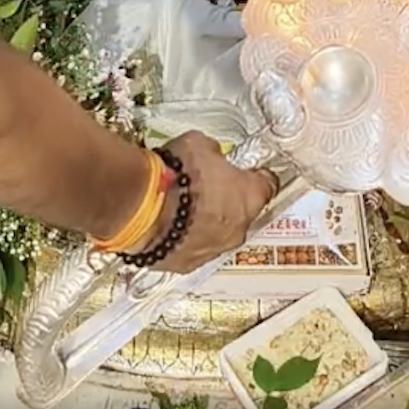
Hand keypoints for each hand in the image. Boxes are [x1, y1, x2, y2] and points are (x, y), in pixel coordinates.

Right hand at [148, 130, 275, 273]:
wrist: (142, 207)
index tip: (249, 172)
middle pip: (242, 213)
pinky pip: (191, 249)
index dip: (255, 177)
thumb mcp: (200, 144)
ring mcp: (213, 250)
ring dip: (205, 221)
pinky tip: (168, 223)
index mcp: (249, 196)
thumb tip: (211, 155)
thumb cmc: (175, 173)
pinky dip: (183, 238)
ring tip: (182, 205)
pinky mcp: (187, 264)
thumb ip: (213, 153)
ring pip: (217, 234)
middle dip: (227, 201)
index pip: (266, 186)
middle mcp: (237, 229)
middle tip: (207, 186)